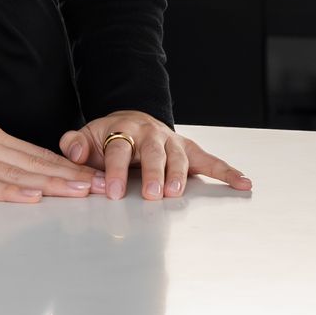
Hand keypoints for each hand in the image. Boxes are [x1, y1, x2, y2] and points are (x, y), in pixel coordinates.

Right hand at [0, 80, 98, 202]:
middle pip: (35, 162)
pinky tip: (31, 196)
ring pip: (18, 172)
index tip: (92, 176)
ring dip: (52, 183)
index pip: (34, 154)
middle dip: (71, 176)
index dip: (66, 166)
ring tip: (81, 192)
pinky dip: (10, 190)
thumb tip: (8, 171)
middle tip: (101, 187)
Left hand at [61, 111, 252, 201]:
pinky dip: (228, 171)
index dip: (116, 171)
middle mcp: (151, 132)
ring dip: (179, 175)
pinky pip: (211, 161)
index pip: (119, 149)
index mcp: (123, 128)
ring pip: (179, 156)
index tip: (114, 192)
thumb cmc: (108, 137)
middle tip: (152, 193)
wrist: (131, 120)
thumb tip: (72, 151)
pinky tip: (243, 183)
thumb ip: (75, 143)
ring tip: (176, 193)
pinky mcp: (190, 150)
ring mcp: (173, 141)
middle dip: (154, 172)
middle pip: (154, 151)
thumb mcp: (88, 135)